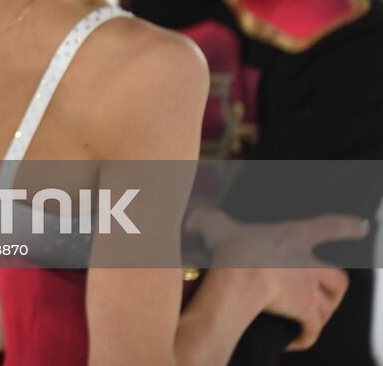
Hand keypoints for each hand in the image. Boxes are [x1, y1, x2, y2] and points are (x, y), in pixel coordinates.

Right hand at [189, 209, 365, 351]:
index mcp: (294, 236)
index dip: (347, 227)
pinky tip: (294, 341)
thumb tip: (194, 216)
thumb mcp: (217, 226)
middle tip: (326, 292)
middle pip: (338, 277)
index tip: (362, 227)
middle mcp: (310, 263)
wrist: (242, 277)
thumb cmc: (233, 250)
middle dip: (333, 287)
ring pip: (328, 305)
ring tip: (308, 318)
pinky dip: (306, 337)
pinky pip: (312, 330)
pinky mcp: (306, 312)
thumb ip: (208, 219)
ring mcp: (310, 289)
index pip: (329, 227)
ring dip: (321, 312)